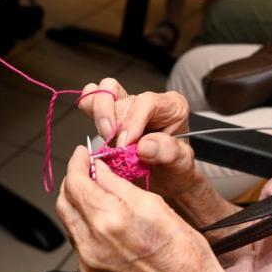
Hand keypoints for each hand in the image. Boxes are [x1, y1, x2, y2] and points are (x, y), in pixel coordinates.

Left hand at [56, 147, 237, 271]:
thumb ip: (119, 185)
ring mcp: (88, 263)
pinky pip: (78, 244)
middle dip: (74, 181)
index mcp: (111, 220)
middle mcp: (93, 243)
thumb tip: (101, 170)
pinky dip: (86, 227)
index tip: (82, 154)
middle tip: (88, 169)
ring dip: (79, 204)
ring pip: (69, 222)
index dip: (77, 163)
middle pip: (65, 202)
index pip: (77, 183)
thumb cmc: (182, 250)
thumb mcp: (154, 204)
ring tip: (99, 194)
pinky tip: (105, 223)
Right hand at [78, 79, 198, 197]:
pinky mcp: (109, 112)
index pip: (147, 102)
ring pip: (103, 94)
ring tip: (108, 139)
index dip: (132, 122)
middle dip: (115, 127)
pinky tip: (100, 131)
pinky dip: (90, 112)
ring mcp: (127, 105)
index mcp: (172, 106)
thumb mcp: (182, 163)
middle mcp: (148, 101)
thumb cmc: (176, 167)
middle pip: (122, 101)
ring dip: (100, 118)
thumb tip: (143, 145)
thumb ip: (167, 151)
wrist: (167, 178)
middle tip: (117, 149)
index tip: (125, 144)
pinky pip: (91, 99)